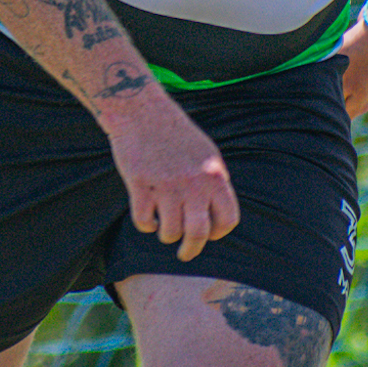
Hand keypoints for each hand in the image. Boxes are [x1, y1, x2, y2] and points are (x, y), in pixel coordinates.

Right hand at [104, 93, 239, 261]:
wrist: (141, 111)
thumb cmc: (175, 133)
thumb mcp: (206, 153)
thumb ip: (213, 182)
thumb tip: (217, 214)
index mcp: (214, 175)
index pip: (228, 219)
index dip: (218, 233)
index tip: (209, 234)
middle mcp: (193, 183)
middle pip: (198, 234)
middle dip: (192, 250)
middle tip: (186, 255)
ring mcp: (165, 185)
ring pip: (170, 232)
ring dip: (166, 235)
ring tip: (163, 228)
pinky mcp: (140, 185)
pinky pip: (144, 221)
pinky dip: (146, 224)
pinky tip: (147, 216)